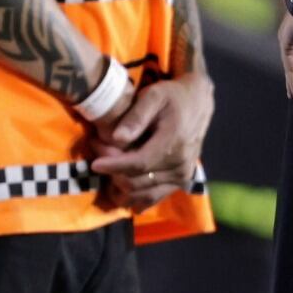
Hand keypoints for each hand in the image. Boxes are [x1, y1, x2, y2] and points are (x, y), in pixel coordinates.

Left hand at [89, 73, 214, 212]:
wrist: (197, 103)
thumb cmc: (173, 97)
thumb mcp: (154, 96)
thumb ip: (136, 116)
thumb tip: (117, 138)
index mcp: (174, 143)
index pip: (139, 164)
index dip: (115, 166)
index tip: (95, 164)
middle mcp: (180, 165)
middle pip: (138, 181)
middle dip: (113, 172)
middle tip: (98, 151)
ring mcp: (182, 176)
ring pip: (143, 193)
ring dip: (120, 186)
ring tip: (106, 168)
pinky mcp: (181, 181)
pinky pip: (154, 197)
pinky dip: (135, 197)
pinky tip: (119, 191)